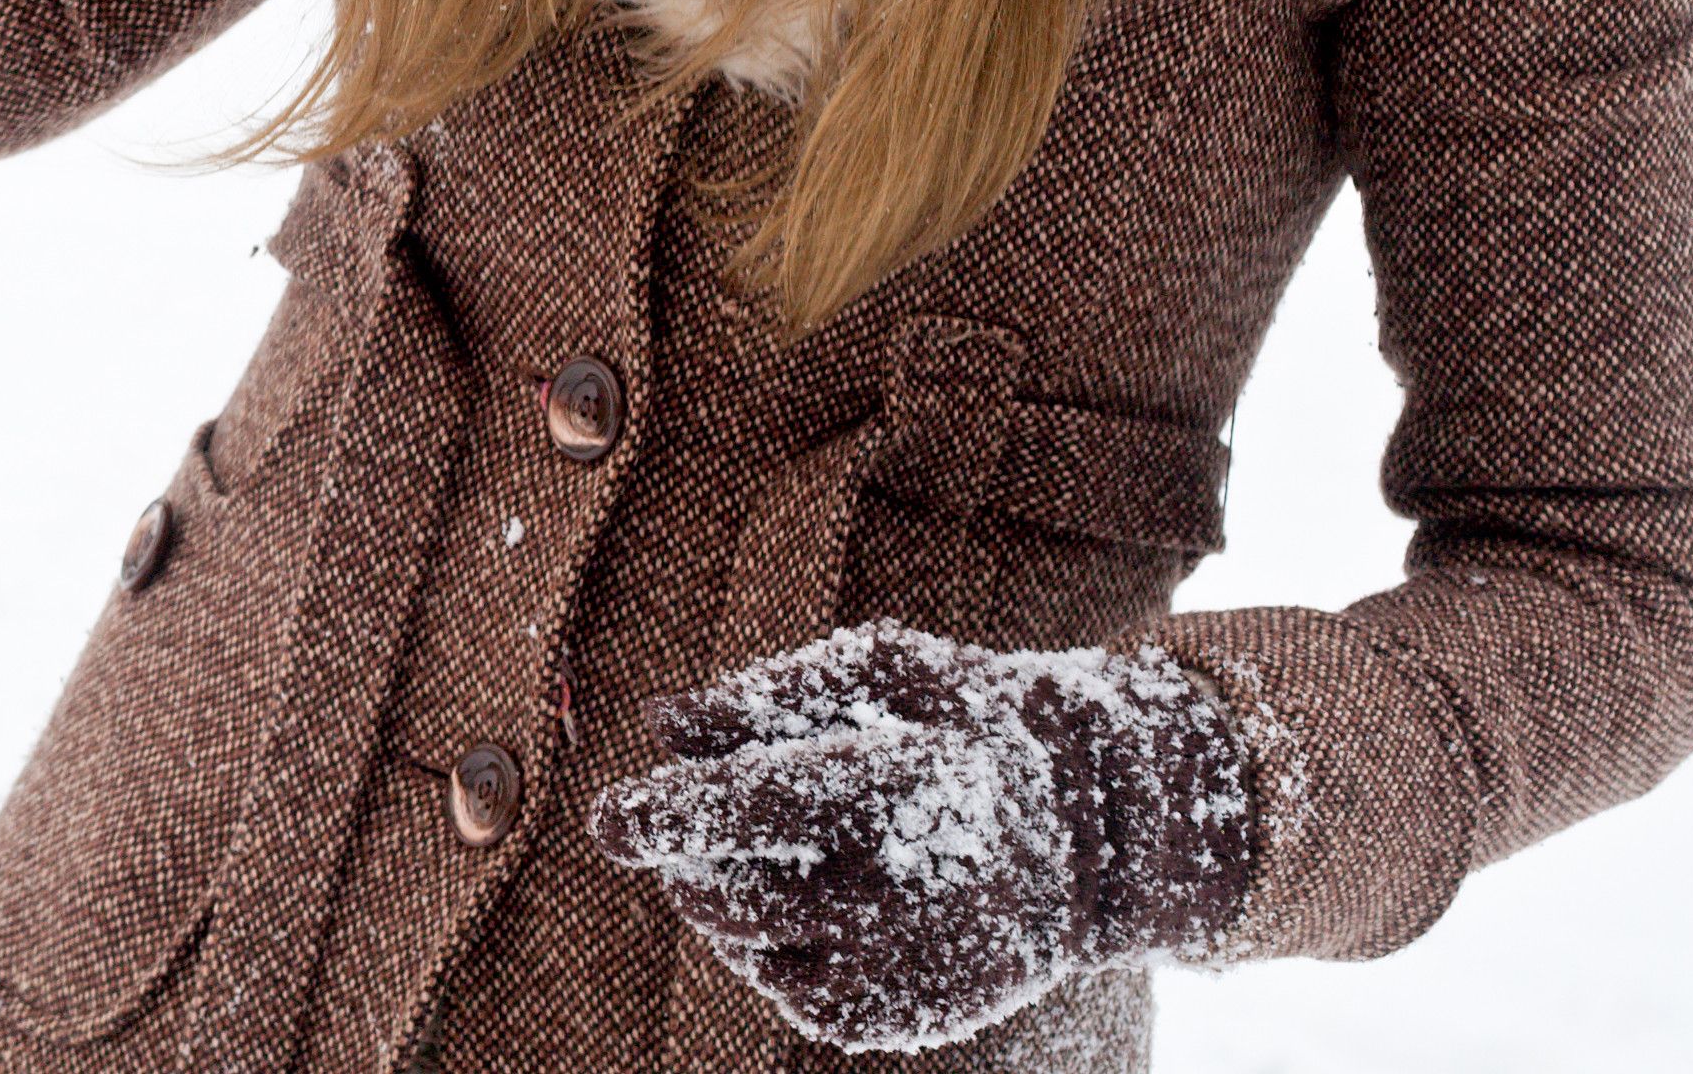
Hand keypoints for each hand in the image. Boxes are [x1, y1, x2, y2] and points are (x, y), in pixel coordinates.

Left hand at [586, 622, 1257, 1051]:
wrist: (1087, 838)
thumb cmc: (961, 725)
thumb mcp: (883, 672)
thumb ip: (769, 693)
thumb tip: (663, 722)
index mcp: (899, 788)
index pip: (757, 808)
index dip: (670, 816)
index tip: (605, 818)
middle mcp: (901, 891)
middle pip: (726, 890)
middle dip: (681, 852)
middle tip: (691, 816)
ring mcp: (898, 968)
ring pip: (742, 942)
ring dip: (719, 894)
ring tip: (780, 847)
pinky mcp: (891, 1019)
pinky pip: (782, 986)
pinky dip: (768, 942)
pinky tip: (820, 898)